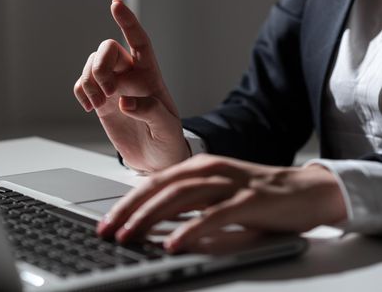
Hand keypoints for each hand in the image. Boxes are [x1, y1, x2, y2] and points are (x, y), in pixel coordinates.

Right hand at [73, 0, 189, 172]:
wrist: (156, 159)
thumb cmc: (167, 140)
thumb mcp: (167, 128)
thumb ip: (150, 112)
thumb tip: (125, 102)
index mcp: (151, 76)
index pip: (139, 41)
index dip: (128, 22)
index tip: (115, 4)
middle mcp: (130, 76)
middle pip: (108, 50)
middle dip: (100, 66)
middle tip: (106, 93)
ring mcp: (113, 87)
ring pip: (92, 65)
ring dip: (89, 81)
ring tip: (97, 104)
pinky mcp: (101, 101)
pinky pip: (83, 85)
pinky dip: (81, 91)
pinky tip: (89, 107)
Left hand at [97, 154, 346, 252]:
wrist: (305, 190)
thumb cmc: (256, 196)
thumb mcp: (214, 196)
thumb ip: (185, 205)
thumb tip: (152, 222)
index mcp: (196, 167)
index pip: (152, 184)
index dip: (126, 204)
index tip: (105, 223)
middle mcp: (209, 169)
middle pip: (160, 188)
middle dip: (129, 211)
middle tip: (107, 232)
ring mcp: (229, 183)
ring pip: (180, 197)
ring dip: (150, 218)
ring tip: (130, 237)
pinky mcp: (250, 200)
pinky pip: (214, 215)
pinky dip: (191, 229)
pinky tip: (173, 244)